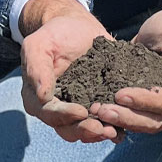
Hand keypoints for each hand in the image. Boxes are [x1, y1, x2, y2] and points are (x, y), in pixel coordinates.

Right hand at [19, 2, 121, 142]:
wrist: (77, 27)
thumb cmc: (55, 34)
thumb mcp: (39, 45)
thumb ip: (37, 68)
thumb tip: (42, 95)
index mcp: (38, 98)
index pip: (50, 113)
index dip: (65, 115)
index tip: (81, 112)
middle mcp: (57, 109)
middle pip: (68, 129)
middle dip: (85, 131)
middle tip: (103, 129)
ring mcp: (77, 109)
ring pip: (85, 130)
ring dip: (99, 133)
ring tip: (114, 131)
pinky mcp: (96, 105)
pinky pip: (103, 122)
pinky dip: (113, 127)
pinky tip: (124, 129)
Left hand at [90, 8, 161, 134]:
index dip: (145, 101)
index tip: (121, 94)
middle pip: (154, 120)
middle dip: (127, 117)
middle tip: (101, 110)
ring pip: (142, 125)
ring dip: (119, 121)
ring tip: (96, 112)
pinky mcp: (146, 110)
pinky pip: (133, 120)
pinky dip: (116, 119)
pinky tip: (97, 114)